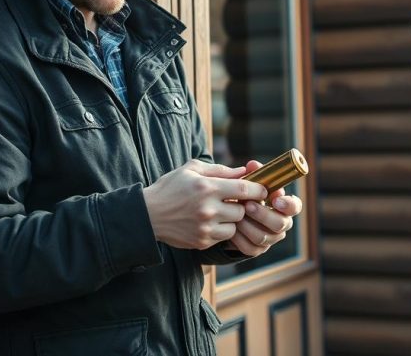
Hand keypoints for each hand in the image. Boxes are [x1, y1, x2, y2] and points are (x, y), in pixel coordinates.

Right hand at [143, 160, 267, 249]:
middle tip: (235, 201)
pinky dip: (221, 230)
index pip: (244, 190)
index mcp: (207, 188)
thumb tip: (243, 171)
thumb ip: (219, 170)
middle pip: (242, 210)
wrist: (147, 214)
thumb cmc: (170, 187)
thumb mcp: (191, 170)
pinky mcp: (201, 241)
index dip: (257, 189)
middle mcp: (208, 209)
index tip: (262, 189)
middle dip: (241, 205)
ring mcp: (205, 228)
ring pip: (234, 226)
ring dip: (232, 219)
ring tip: (221, 212)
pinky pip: (223, 237)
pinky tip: (210, 221)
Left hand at [226, 160, 303, 257]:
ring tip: (236, 215)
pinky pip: (249, 247)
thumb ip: (254, 173)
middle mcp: (281, 224)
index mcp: (284, 206)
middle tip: (248, 205)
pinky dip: (239, 238)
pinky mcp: (257, 250)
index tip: (276, 199)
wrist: (232, 214)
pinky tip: (232, 227)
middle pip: (280, 224)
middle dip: (263, 214)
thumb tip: (252, 165)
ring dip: (248, 225)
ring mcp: (270, 238)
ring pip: (263, 237)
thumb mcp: (251, 183)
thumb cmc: (248, 195)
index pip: (295, 207)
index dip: (288, 204)